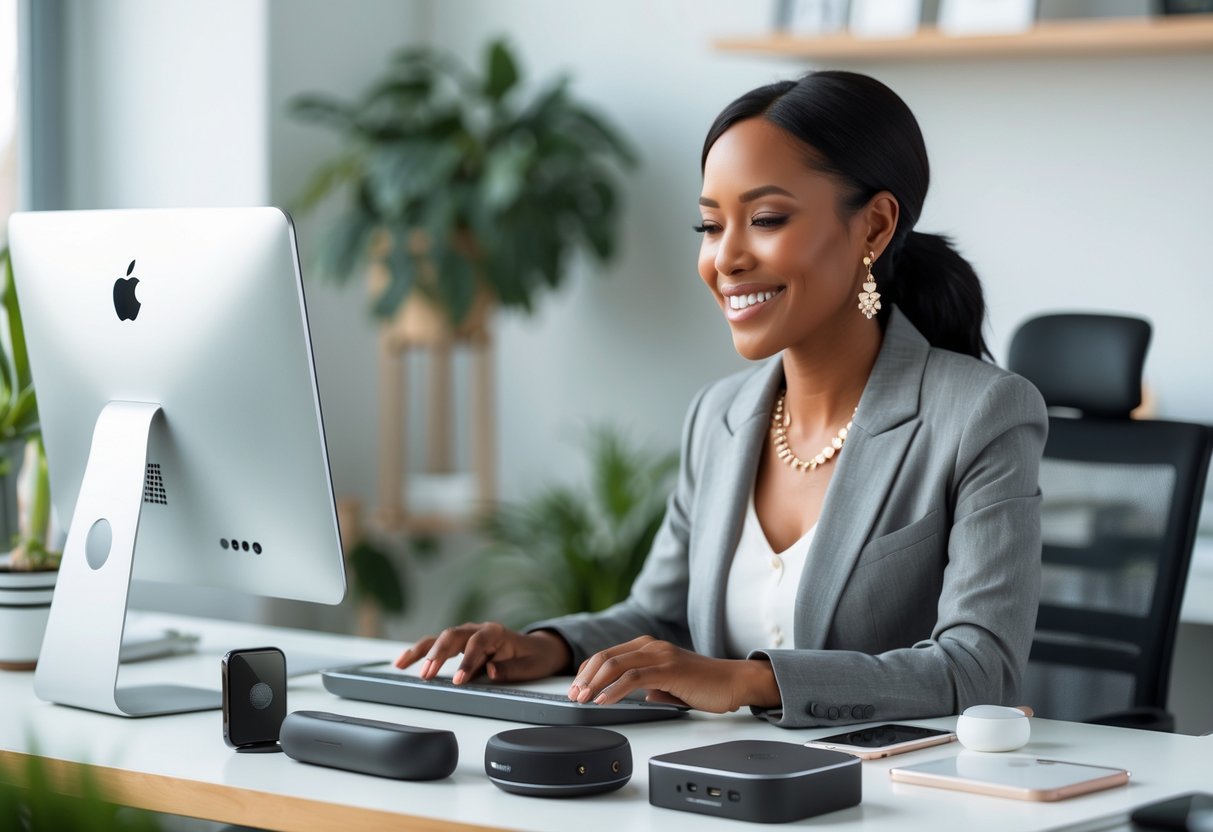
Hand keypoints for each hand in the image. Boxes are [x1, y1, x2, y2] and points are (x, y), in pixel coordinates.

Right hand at [393, 622, 571, 684]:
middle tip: (427, 674)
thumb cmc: (534, 657)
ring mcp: (467, 636)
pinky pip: (436, 646)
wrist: (536, 648)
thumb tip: (492, 672)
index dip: (468, 660)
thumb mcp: (531, 666)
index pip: (478, 642)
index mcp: (497, 632)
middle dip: (437, 654)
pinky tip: (402, 662)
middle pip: (453, 636)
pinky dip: (419, 652)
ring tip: (402, 665)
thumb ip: (511, 669)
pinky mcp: (459, 645)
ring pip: (439, 638)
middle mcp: (478, 630)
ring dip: (421, 651)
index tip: (459, 680)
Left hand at [567, 636, 780, 713]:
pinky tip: (604, 701)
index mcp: (649, 647)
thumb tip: (638, 697)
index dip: (587, 672)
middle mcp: (652, 646)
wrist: (735, 682)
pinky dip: (614, 690)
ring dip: (594, 683)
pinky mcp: (669, 669)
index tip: (576, 689)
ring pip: (615, 664)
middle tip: (573, 696)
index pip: (608, 655)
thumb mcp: (671, 685)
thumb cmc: (707, 685)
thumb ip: (652, 687)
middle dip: (584, 677)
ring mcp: (660, 655)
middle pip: (605, 656)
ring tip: (583, 699)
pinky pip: (633, 677)